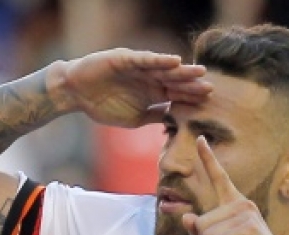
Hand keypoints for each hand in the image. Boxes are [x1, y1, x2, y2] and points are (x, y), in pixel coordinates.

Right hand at [57, 49, 211, 127]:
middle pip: (175, 81)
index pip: (176, 95)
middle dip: (192, 85)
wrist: (78, 94)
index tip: (208, 105)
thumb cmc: (104, 106)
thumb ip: (155, 117)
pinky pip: (145, 59)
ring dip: (182, 71)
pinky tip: (174, 61)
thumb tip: (174, 122)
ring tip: (199, 72)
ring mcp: (138, 67)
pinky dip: (159, 60)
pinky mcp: (125, 59)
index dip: (191, 99)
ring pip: (164, 69)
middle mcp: (149, 78)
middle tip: (211, 88)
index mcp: (152, 93)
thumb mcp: (135, 119)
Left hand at [182, 137, 288, 234]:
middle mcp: (242, 204)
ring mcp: (245, 213)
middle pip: (200, 223)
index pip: (220, 179)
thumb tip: (186, 217)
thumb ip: (201, 234)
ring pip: (205, 233)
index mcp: (236, 207)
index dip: (208, 159)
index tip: (201, 139)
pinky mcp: (246, 226)